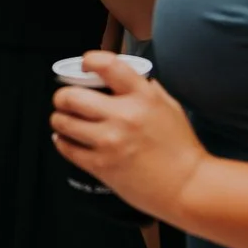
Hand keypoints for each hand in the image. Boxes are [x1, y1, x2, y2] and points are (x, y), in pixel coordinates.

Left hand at [50, 51, 205, 222]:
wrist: (188, 187)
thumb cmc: (181, 149)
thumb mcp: (170, 107)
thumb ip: (146, 90)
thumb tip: (125, 78)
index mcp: (143, 97)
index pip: (107, 66)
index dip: (89, 61)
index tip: (84, 64)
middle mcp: (124, 116)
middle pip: (72, 96)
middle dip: (62, 96)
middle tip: (64, 99)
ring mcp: (110, 142)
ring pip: (63, 122)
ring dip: (59, 119)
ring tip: (63, 119)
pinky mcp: (101, 166)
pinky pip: (67, 148)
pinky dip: (62, 141)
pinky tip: (66, 139)